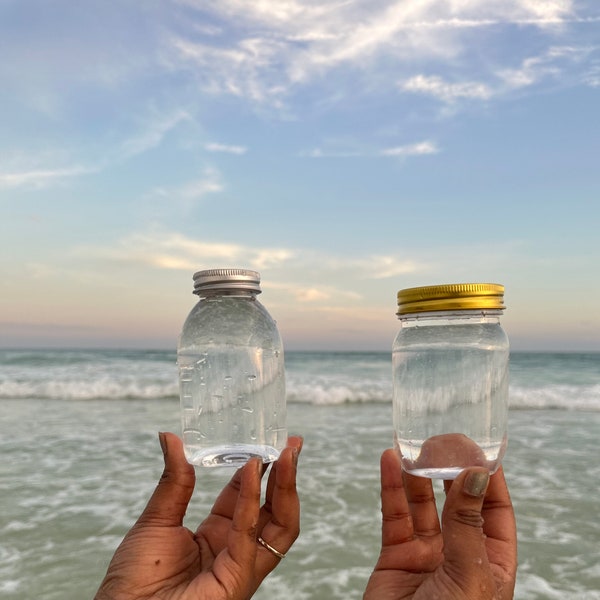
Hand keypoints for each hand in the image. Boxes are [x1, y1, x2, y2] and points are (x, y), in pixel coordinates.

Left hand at [95, 432, 302, 599]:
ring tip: (287, 453)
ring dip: (284, 487)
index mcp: (217, 537)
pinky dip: (252, 501)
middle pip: (274, 512)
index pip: (247, 498)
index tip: (269, 442)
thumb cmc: (133, 582)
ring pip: (279, 526)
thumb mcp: (156, 521)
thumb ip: (174, 482)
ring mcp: (239, 567)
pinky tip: (252, 471)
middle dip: (286, 477)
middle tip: (293, 444)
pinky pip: (248, 535)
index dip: (260, 469)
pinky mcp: (235, 580)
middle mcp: (234, 551)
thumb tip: (170, 437)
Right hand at [364, 449, 516, 599]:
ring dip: (418, 474)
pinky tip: (391, 461)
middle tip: (444, 440)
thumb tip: (475, 475)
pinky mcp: (396, 558)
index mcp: (492, 564)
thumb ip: (467, 524)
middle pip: (458, 502)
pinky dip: (391, 487)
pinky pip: (394, 515)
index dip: (489, 479)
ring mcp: (427, 556)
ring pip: (423, 505)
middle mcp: (460, 556)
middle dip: (451, 470)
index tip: (480, 447)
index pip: (496, 512)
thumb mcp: (468, 575)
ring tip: (416, 446)